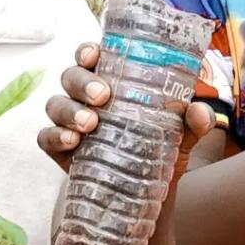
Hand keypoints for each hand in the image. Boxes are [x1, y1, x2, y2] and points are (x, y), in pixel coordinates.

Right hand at [38, 40, 215, 181]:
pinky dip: (56, 136)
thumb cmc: (156, 148)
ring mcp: (68, 122)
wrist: (143, 193)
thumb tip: (199, 111)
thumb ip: (192, 122)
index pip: (91, 57)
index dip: (87, 51)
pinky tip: (72, 142)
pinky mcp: (59, 148)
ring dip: (69, 110)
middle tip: (102, 96)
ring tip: (90, 123)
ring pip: (55, 104)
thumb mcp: (180, 135)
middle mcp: (84, 97)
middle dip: (82, 82)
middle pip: (70, 76)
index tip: (95, 54)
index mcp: (109, 81)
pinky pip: (45, 137)